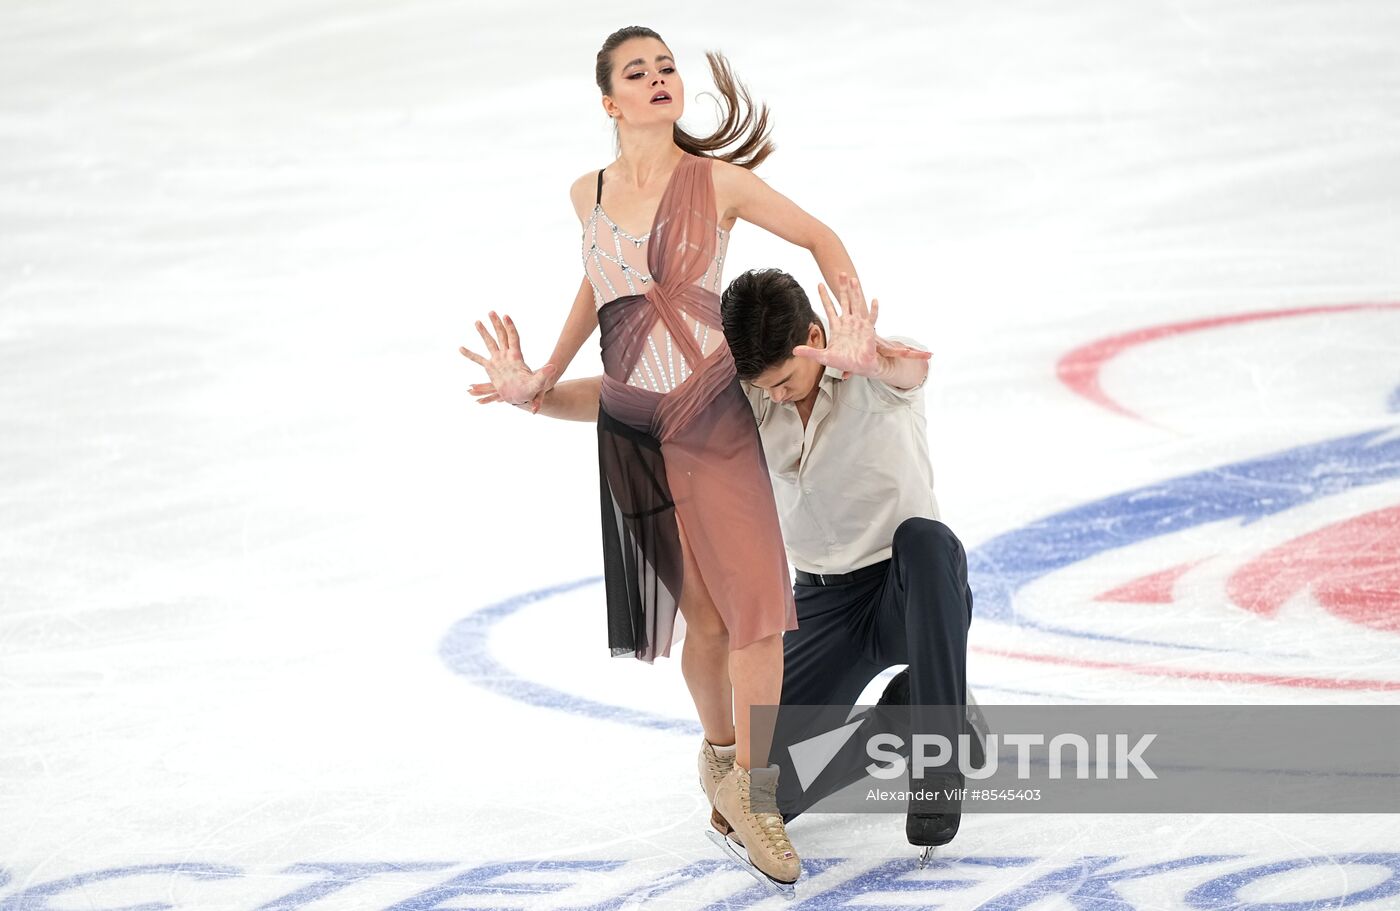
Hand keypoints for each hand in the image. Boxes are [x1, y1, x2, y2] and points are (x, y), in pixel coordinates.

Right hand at [459, 312, 556, 413]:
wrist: (523, 397)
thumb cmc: (531, 390)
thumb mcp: (538, 383)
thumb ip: (543, 375)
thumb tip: (553, 367)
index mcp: (516, 357)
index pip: (513, 338)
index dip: (510, 327)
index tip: (505, 316)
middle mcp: (506, 355)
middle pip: (501, 335)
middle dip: (496, 324)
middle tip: (491, 311)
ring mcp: (498, 360)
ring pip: (489, 343)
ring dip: (483, 333)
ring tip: (477, 321)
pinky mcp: (491, 368)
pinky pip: (478, 359)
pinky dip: (470, 354)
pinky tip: (460, 348)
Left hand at [793, 273, 929, 379]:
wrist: (859, 367)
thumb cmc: (843, 361)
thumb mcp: (824, 357)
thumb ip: (810, 352)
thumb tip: (794, 350)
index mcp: (837, 326)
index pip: (829, 307)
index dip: (824, 296)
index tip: (819, 284)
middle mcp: (848, 322)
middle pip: (844, 301)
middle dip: (842, 288)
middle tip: (840, 273)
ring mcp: (858, 324)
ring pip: (857, 304)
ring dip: (855, 292)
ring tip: (854, 280)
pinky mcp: (868, 330)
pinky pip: (872, 318)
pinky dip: (873, 310)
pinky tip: (873, 300)